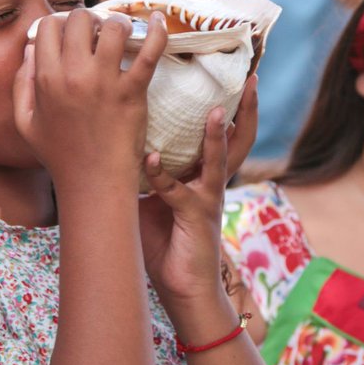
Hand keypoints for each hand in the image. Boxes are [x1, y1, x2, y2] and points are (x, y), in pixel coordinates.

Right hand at [13, 8, 167, 194]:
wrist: (93, 182)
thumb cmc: (60, 155)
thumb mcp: (26, 122)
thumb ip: (21, 83)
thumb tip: (31, 50)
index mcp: (46, 79)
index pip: (49, 26)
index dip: (60, 23)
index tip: (71, 34)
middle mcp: (73, 74)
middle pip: (80, 18)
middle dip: (89, 19)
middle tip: (97, 34)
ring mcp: (104, 82)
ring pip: (113, 26)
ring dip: (119, 23)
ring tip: (122, 34)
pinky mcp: (132, 92)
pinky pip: (149, 52)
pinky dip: (158, 30)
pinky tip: (160, 20)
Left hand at [138, 76, 256, 308]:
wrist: (181, 290)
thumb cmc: (162, 245)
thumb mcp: (147, 199)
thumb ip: (139, 172)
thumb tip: (113, 141)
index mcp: (201, 175)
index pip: (216, 134)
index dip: (221, 106)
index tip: (219, 74)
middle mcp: (210, 181)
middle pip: (237, 138)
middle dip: (244, 108)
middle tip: (249, 76)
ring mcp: (208, 198)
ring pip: (221, 158)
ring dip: (219, 133)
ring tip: (217, 107)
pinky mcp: (197, 217)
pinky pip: (179, 191)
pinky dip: (161, 173)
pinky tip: (149, 155)